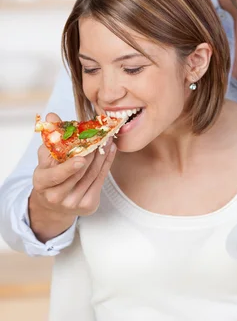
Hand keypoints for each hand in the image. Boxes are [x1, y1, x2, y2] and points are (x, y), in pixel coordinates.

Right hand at [29, 113, 116, 241]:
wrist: (54, 203)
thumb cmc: (51, 172)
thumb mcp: (46, 156)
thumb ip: (51, 136)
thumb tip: (52, 115)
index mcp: (42, 183)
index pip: (56, 175)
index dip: (69, 167)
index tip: (81, 156)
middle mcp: (56, 196)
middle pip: (79, 173)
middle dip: (91, 153)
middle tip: (102, 136)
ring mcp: (73, 204)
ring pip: (92, 175)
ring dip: (102, 155)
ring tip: (108, 140)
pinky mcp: (88, 205)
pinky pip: (100, 180)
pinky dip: (107, 164)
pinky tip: (110, 151)